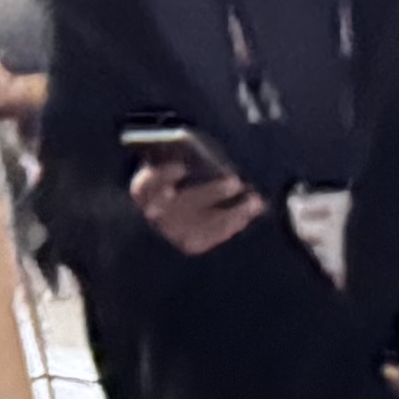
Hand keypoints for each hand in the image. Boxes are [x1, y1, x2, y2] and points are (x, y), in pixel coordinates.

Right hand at [127, 147, 263, 256]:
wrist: (172, 210)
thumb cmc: (178, 177)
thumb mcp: (177, 164)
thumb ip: (184, 158)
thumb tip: (205, 153)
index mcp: (142, 190)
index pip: (146, 185)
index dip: (162, 176)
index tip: (181, 167)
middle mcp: (153, 213)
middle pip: (182, 204)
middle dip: (210, 192)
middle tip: (234, 181)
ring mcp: (172, 232)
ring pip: (205, 223)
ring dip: (234, 211)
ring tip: (255, 200)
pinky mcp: (190, 244)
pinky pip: (215, 234)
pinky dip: (234, 221)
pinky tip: (250, 210)